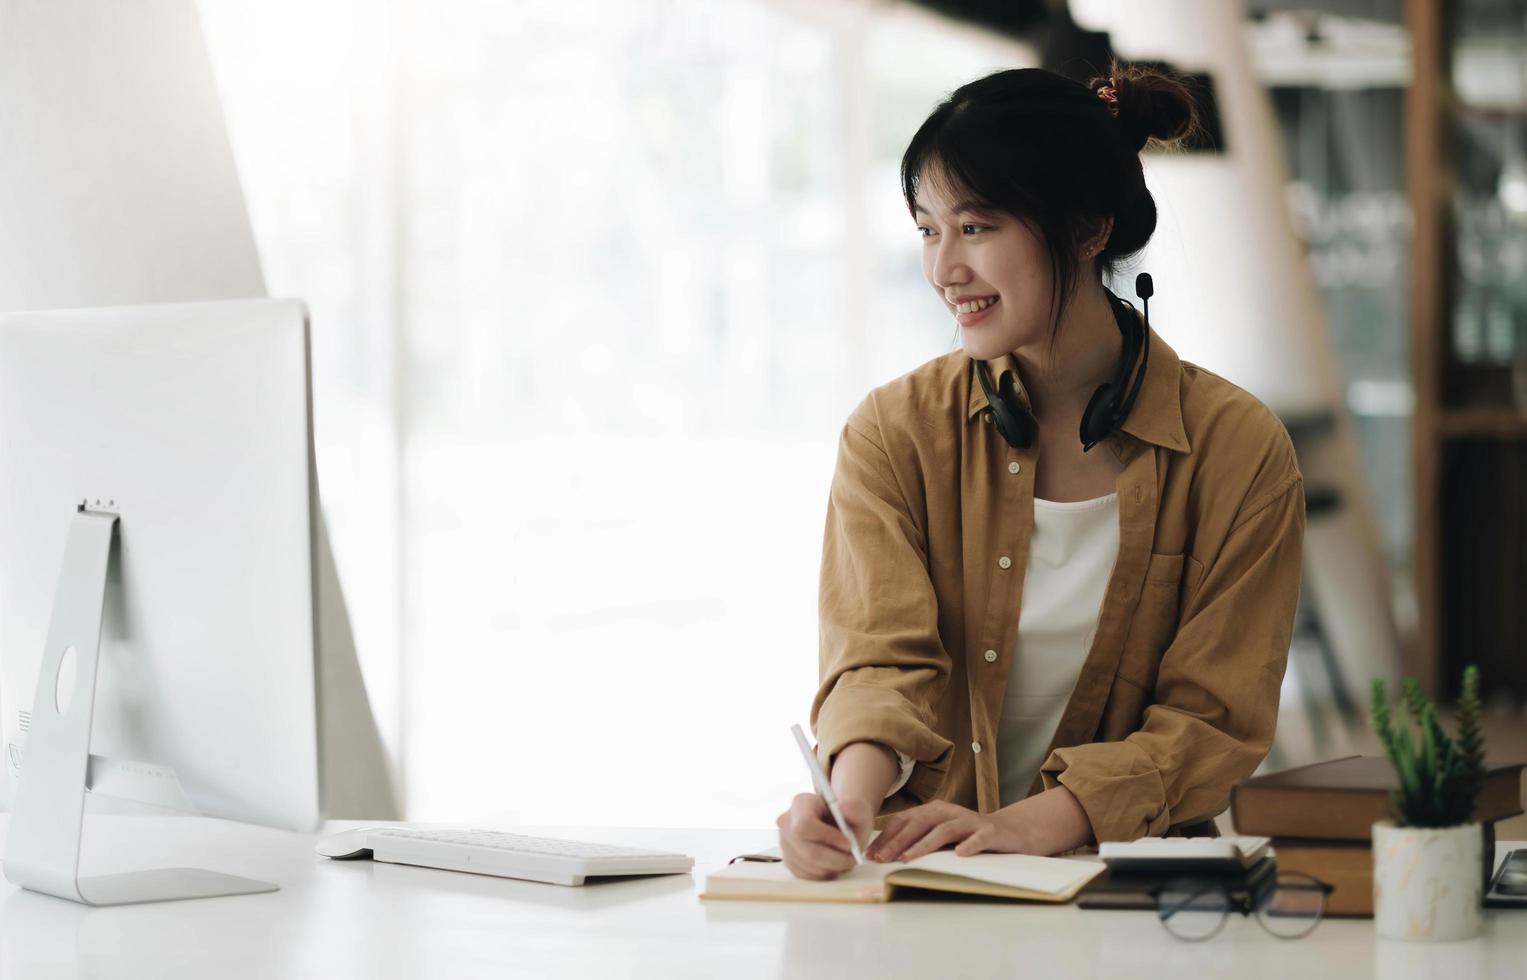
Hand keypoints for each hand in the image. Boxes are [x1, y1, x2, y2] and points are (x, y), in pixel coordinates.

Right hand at [776, 793, 873, 880]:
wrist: (839, 823)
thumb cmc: (847, 816)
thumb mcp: (857, 809)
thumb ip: (854, 808)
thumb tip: (845, 809)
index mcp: (801, 803)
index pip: (805, 824)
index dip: (828, 838)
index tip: (849, 844)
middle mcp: (787, 822)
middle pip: (806, 850)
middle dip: (833, 859)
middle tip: (851, 858)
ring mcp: (784, 842)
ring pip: (805, 865)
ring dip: (830, 868)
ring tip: (844, 860)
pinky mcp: (788, 860)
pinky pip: (804, 874)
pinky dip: (822, 874)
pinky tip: (833, 864)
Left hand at [865, 800, 1035, 862]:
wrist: (1008, 831)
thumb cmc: (967, 836)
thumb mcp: (939, 836)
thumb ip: (917, 841)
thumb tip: (884, 855)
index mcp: (932, 811)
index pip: (904, 821)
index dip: (886, 837)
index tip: (870, 854)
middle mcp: (948, 812)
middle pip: (919, 824)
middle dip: (898, 842)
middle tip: (882, 858)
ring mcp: (969, 821)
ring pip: (944, 830)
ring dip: (924, 844)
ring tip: (908, 858)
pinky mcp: (989, 831)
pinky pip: (979, 838)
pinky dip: (969, 845)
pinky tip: (960, 855)